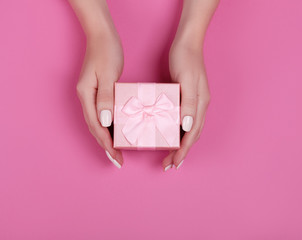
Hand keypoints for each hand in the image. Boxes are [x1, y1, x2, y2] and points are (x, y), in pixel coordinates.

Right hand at [76, 33, 123, 167]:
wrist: (102, 36)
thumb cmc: (106, 52)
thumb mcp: (108, 74)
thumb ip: (106, 98)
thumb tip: (105, 121)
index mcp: (86, 95)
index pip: (96, 125)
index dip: (106, 142)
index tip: (115, 156)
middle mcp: (85, 97)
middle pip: (94, 127)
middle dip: (105, 145)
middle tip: (117, 160)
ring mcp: (90, 95)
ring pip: (97, 122)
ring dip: (106, 138)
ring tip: (116, 151)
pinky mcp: (97, 92)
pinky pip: (101, 114)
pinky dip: (108, 126)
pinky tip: (116, 131)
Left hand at [162, 43, 210, 169]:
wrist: (188, 43)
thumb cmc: (185, 60)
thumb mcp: (187, 81)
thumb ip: (188, 103)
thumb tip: (187, 127)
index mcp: (200, 104)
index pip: (192, 134)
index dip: (183, 150)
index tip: (173, 163)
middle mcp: (199, 106)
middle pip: (192, 135)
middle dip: (182, 152)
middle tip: (169, 165)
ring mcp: (195, 102)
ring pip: (190, 130)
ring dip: (182, 144)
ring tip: (171, 156)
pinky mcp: (188, 97)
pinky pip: (186, 120)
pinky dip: (180, 132)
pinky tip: (172, 133)